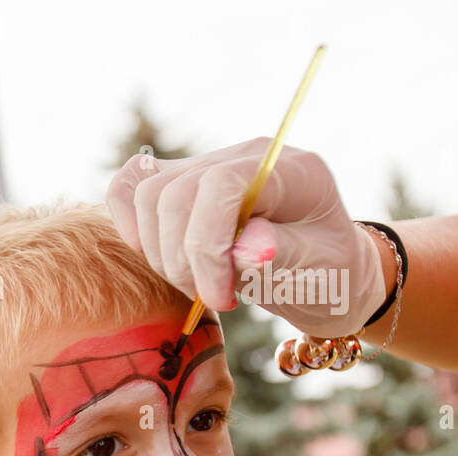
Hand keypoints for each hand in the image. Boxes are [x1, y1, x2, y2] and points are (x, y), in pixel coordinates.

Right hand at [105, 137, 386, 336]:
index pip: (219, 185)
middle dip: (182, 258)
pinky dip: (128, 222)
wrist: (324, 272)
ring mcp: (210, 165)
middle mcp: (245, 156)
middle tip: (211, 297)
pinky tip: (151, 253)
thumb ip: (282, 253)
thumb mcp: (321, 272)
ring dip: (160, 253)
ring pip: (148, 195)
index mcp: (289, 169)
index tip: (219, 296)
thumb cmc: (329, 275)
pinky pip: (131, 186)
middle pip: (175, 192)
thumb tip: (242, 248)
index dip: (204, 245)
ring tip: (195, 283)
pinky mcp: (181, 184)